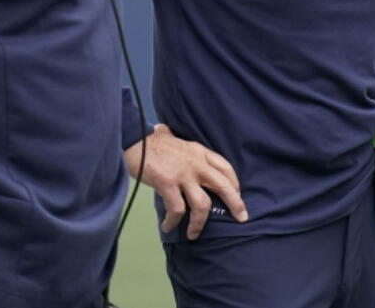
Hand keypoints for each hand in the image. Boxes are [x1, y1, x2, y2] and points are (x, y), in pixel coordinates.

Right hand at [123, 124, 247, 239]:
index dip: (235, 183)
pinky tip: (169, 227)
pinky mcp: (168, 184)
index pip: (226, 167)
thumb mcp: (176, 139)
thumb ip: (184, 147)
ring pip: (202, 204)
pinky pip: (177, 209)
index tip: (237, 195)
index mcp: (199, 151)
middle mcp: (196, 163)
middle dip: (235, 204)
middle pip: (224, 185)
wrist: (133, 140)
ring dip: (200, 223)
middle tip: (241, 218)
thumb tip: (179, 144)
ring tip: (193, 234)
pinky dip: (174, 222)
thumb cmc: (151, 141)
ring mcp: (183, 174)